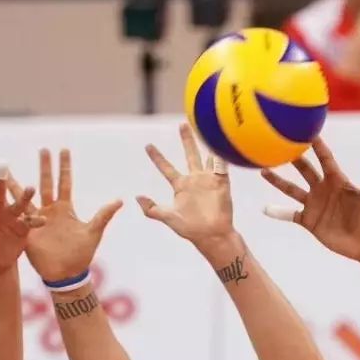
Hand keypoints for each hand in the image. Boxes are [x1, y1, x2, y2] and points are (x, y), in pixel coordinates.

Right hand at [4, 148, 122, 282]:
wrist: (66, 274)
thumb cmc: (81, 255)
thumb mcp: (93, 233)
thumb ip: (103, 215)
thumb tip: (120, 200)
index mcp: (65, 209)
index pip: (65, 182)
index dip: (64, 167)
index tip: (63, 149)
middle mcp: (50, 210)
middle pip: (46, 183)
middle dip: (45, 166)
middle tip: (43, 149)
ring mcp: (37, 219)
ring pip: (25, 197)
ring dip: (18, 183)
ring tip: (9, 168)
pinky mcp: (26, 230)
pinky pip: (16, 215)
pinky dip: (8, 205)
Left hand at [137, 124, 238, 265]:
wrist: (212, 235)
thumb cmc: (190, 229)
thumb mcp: (168, 218)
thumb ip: (152, 209)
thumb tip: (137, 196)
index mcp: (180, 186)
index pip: (166, 168)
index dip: (157, 157)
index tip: (148, 145)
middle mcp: (194, 180)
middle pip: (189, 154)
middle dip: (186, 140)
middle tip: (182, 124)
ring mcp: (208, 180)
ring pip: (207, 157)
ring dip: (207, 143)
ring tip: (209, 127)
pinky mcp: (222, 183)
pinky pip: (222, 166)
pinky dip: (222, 155)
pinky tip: (222, 143)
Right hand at [261, 138, 359, 260]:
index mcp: (337, 181)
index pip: (325, 159)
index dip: (317, 146)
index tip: (307, 131)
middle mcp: (323, 189)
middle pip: (304, 170)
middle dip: (292, 158)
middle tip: (277, 144)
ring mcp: (314, 205)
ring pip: (292, 189)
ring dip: (278, 181)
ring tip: (263, 170)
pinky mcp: (308, 220)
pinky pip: (289, 214)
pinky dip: (278, 212)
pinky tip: (265, 208)